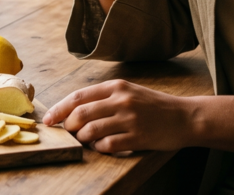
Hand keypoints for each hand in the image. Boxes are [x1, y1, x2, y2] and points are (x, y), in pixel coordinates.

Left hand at [43, 80, 192, 153]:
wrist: (185, 117)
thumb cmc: (153, 106)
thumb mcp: (129, 92)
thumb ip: (104, 98)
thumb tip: (74, 110)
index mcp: (117, 87)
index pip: (78, 96)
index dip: (59, 109)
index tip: (49, 119)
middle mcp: (121, 100)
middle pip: (80, 114)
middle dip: (68, 125)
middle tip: (67, 132)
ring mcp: (129, 119)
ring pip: (91, 130)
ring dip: (83, 138)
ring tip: (86, 140)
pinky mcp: (137, 137)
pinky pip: (107, 145)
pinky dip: (99, 148)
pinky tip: (102, 146)